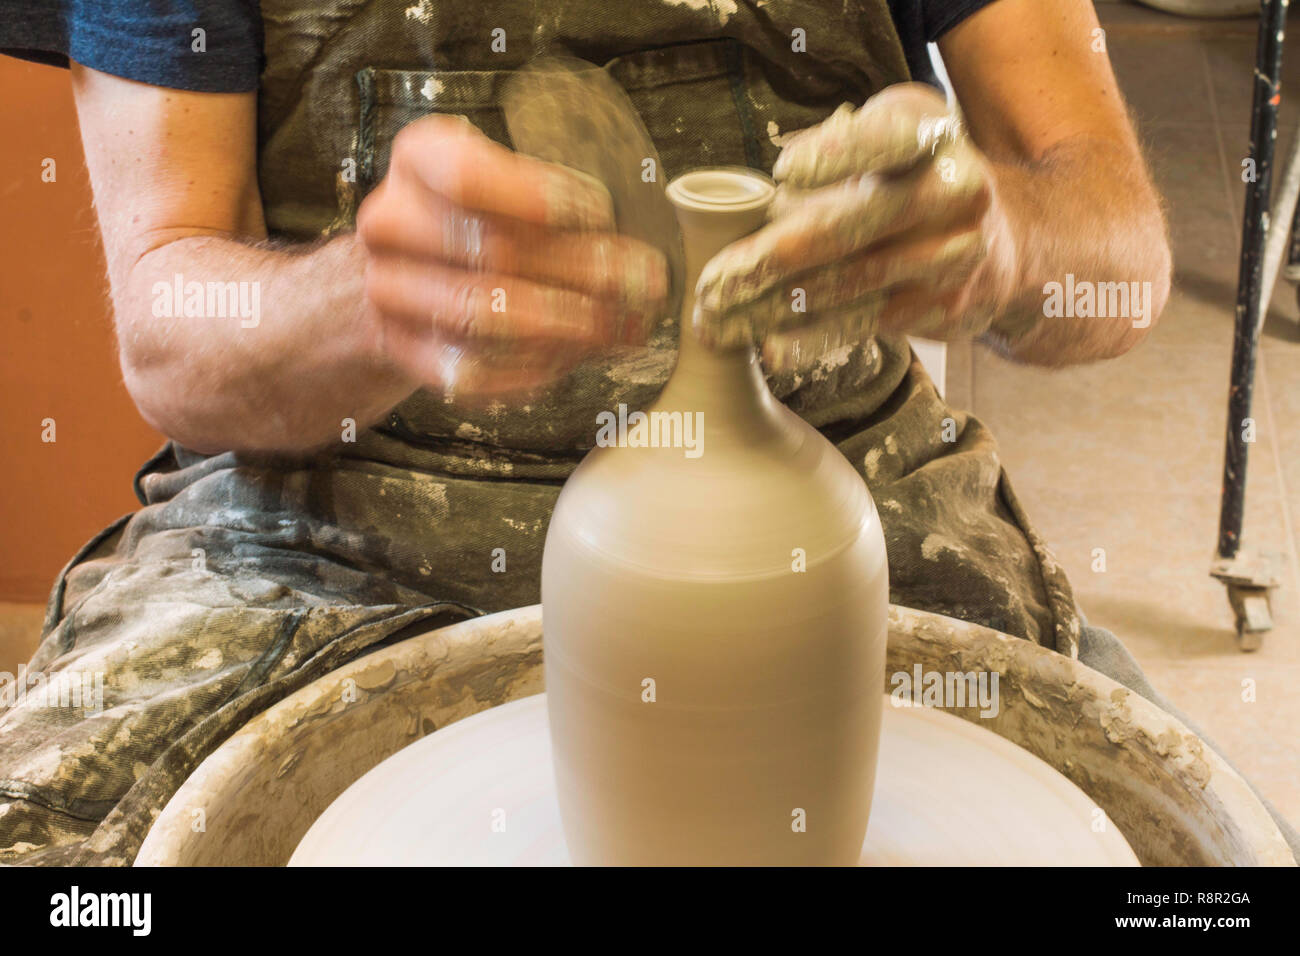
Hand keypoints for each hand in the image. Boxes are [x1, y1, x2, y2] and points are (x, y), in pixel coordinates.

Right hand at [358, 115, 669, 395]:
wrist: (412, 267)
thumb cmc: (484, 216)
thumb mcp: (515, 180)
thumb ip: (562, 200)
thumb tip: (635, 252)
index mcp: (421, 159)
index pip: (468, 177)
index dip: (538, 198)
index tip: (599, 213)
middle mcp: (390, 222)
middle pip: (490, 250)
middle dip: (580, 271)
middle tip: (640, 283)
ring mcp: (387, 289)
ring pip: (481, 316)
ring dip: (562, 326)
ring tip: (616, 327)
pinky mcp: (402, 347)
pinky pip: (469, 370)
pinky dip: (530, 368)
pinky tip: (573, 357)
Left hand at [692, 83, 1016, 367]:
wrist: (1003, 242)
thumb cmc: (913, 180)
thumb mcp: (886, 141)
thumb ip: (832, 150)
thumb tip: (765, 192)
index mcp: (929, 135)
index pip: (885, 139)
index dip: (837, 156)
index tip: (784, 176)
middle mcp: (954, 190)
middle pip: (852, 225)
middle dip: (772, 257)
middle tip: (714, 283)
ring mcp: (954, 253)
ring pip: (850, 283)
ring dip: (776, 306)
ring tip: (719, 320)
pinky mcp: (944, 305)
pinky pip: (867, 323)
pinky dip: (814, 337)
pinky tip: (773, 347)